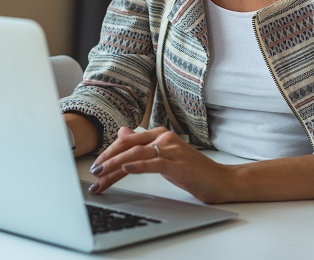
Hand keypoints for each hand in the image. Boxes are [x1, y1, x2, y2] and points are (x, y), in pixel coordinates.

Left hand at [87, 126, 232, 203]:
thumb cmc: (193, 170)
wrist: (220, 180)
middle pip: (128, 146)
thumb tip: (122, 132)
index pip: (128, 141)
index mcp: (160, 134)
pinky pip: (153, 162)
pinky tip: (125, 168)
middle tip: (93, 173)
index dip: (109, 152)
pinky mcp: (178, 164)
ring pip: (136, 153)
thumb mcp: (164, 155)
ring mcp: (172, 149)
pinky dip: (137, 165)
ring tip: (101, 175)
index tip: (96, 166)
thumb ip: (143, 144)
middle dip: (107, 160)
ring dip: (115, 165)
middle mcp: (165, 138)